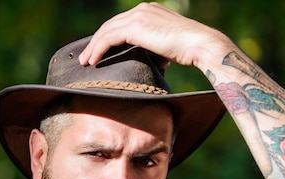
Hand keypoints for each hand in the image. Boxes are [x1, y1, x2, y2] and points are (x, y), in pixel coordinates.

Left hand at [79, 2, 230, 69]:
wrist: (199, 45)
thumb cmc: (187, 50)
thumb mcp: (165, 46)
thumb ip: (152, 49)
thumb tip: (149, 63)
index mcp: (149, 11)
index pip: (121, 23)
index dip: (106, 37)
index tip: (97, 51)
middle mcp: (142, 9)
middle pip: (110, 25)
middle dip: (95, 42)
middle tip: (85, 57)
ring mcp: (138, 16)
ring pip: (106, 31)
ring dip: (93, 47)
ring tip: (85, 62)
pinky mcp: (135, 27)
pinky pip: (109, 38)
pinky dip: (98, 49)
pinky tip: (93, 61)